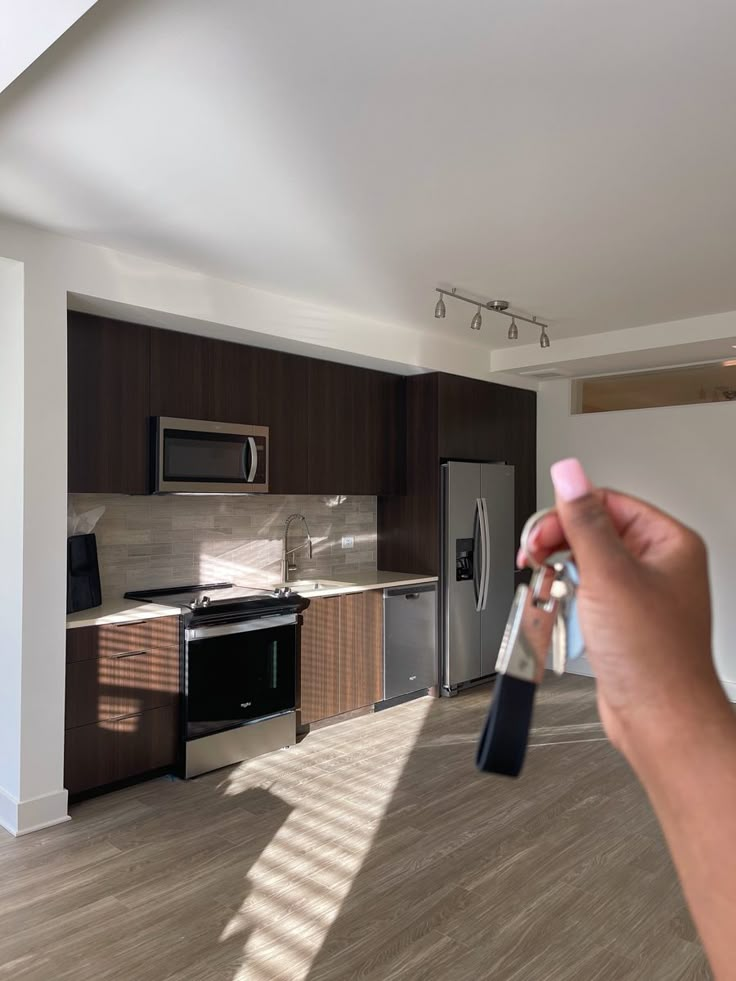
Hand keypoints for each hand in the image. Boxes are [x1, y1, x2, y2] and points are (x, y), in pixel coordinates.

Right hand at [521, 459, 721, 760]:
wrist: (659, 719)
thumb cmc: (654, 657)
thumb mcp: (609, 575)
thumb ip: (583, 520)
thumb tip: (568, 473)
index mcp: (668, 542)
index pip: (608, 502)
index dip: (568, 512)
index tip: (540, 532)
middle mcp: (659, 563)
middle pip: (595, 528)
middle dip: (559, 540)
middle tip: (535, 555)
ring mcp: (642, 592)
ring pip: (589, 559)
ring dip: (560, 566)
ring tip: (542, 578)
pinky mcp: (624, 618)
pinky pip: (589, 589)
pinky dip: (567, 591)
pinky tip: (556, 600)